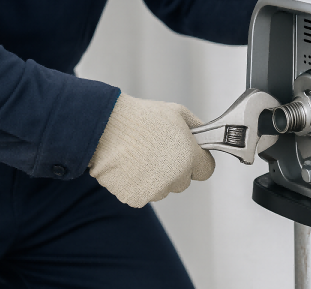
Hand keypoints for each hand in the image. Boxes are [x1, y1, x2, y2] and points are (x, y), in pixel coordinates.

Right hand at [88, 94, 214, 207]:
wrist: (105, 128)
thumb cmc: (140, 118)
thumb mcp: (178, 113)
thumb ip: (198, 129)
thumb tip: (204, 139)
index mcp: (189, 157)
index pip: (206, 170)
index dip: (197, 161)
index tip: (187, 155)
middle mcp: (175, 177)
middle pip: (183, 181)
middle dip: (175, 169)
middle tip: (157, 151)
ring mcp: (155, 190)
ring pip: (162, 189)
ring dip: (155, 178)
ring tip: (140, 156)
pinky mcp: (136, 198)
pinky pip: (143, 194)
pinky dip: (137, 184)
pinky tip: (129, 166)